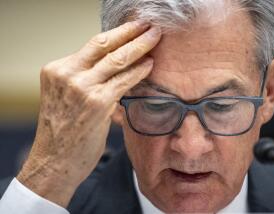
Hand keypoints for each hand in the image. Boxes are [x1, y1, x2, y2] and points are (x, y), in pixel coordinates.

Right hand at [17, 21, 160, 206]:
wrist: (55, 161)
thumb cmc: (64, 131)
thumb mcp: (67, 97)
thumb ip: (86, 79)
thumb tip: (116, 65)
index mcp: (57, 69)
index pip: (92, 45)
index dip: (116, 34)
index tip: (133, 28)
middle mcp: (66, 74)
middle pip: (104, 44)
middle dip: (131, 32)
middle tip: (149, 25)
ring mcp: (80, 88)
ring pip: (116, 59)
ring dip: (140, 47)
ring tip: (155, 38)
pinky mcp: (96, 103)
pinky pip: (124, 81)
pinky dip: (139, 71)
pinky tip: (150, 65)